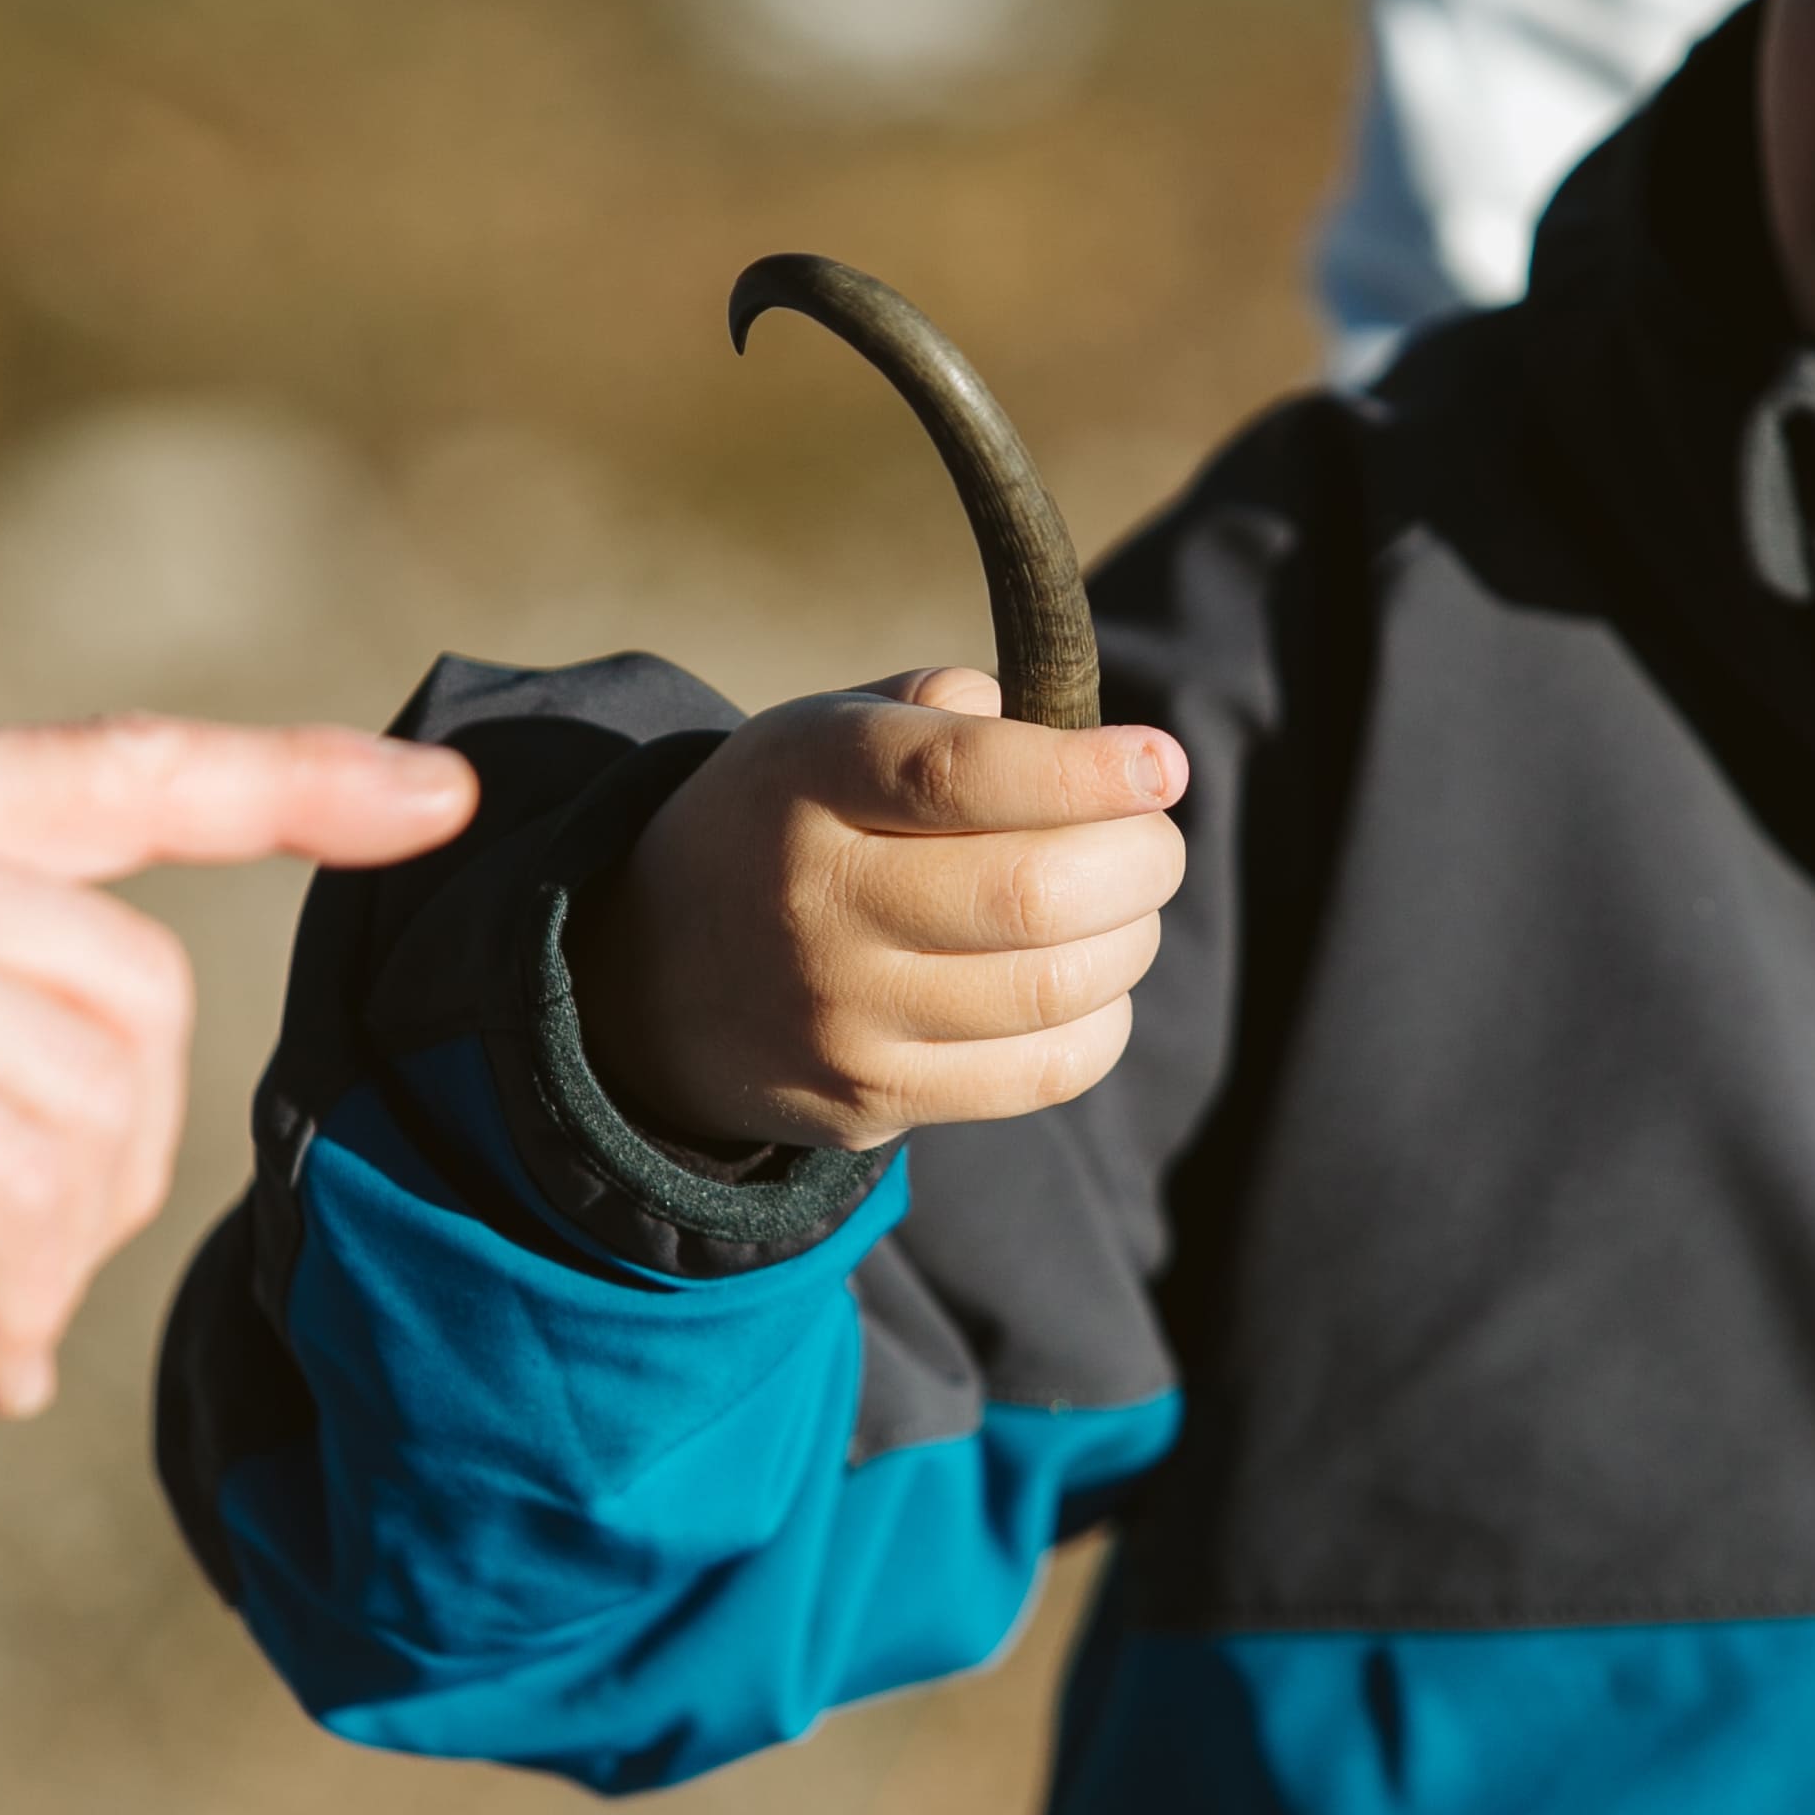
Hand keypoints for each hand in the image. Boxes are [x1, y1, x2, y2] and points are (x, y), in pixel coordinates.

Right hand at [572, 667, 1186, 1154]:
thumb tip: (1078, 746)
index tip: (1162, 765)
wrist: (652, 974)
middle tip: (1153, 842)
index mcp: (811, 781)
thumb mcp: (827, 732)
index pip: (964, 776)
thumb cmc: (790, 824)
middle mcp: (820, 903)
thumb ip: (943, 712)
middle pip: (1034, 895)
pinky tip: (1090, 984)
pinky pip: (1039, 1073)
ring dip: (1132, 940)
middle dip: (1139, 861)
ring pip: (1055, 990)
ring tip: (1125, 909)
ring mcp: (842, 1017)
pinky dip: (1100, 1021)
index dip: (1086, 773)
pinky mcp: (870, 1103)